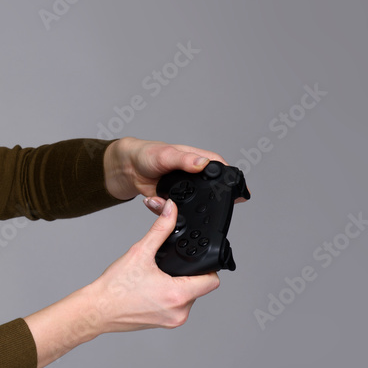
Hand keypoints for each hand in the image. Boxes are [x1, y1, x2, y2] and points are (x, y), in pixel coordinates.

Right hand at [23, 197, 220, 367]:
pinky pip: (176, 307)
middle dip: (187, 274)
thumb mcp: (140, 252)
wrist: (97, 309)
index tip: (194, 260)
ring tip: (157, 277)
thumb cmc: (114, 287)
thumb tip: (171, 211)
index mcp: (178, 295)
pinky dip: (168, 296)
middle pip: (199, 288)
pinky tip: (151, 288)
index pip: (211, 281)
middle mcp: (179, 312)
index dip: (207, 267)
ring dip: (178, 286)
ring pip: (188, 298)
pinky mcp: (164, 324)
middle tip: (168, 266)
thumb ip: (160, 229)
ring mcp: (172, 320)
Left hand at [103, 137, 249, 206]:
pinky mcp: (173, 202)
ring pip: (192, 206)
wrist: (127, 168)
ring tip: (162, 198)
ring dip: (179, 208)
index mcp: (197, 160)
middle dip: (205, 202)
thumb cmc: (147, 154)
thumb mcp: (166, 154)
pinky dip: (163, 209)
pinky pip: (174, 213)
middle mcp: (194, 176)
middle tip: (200, 206)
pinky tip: (154, 199)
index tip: (240, 193)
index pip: (220, 170)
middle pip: (211, 192)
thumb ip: (184, 160)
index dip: (231, 181)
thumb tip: (202, 163)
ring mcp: (184, 190)